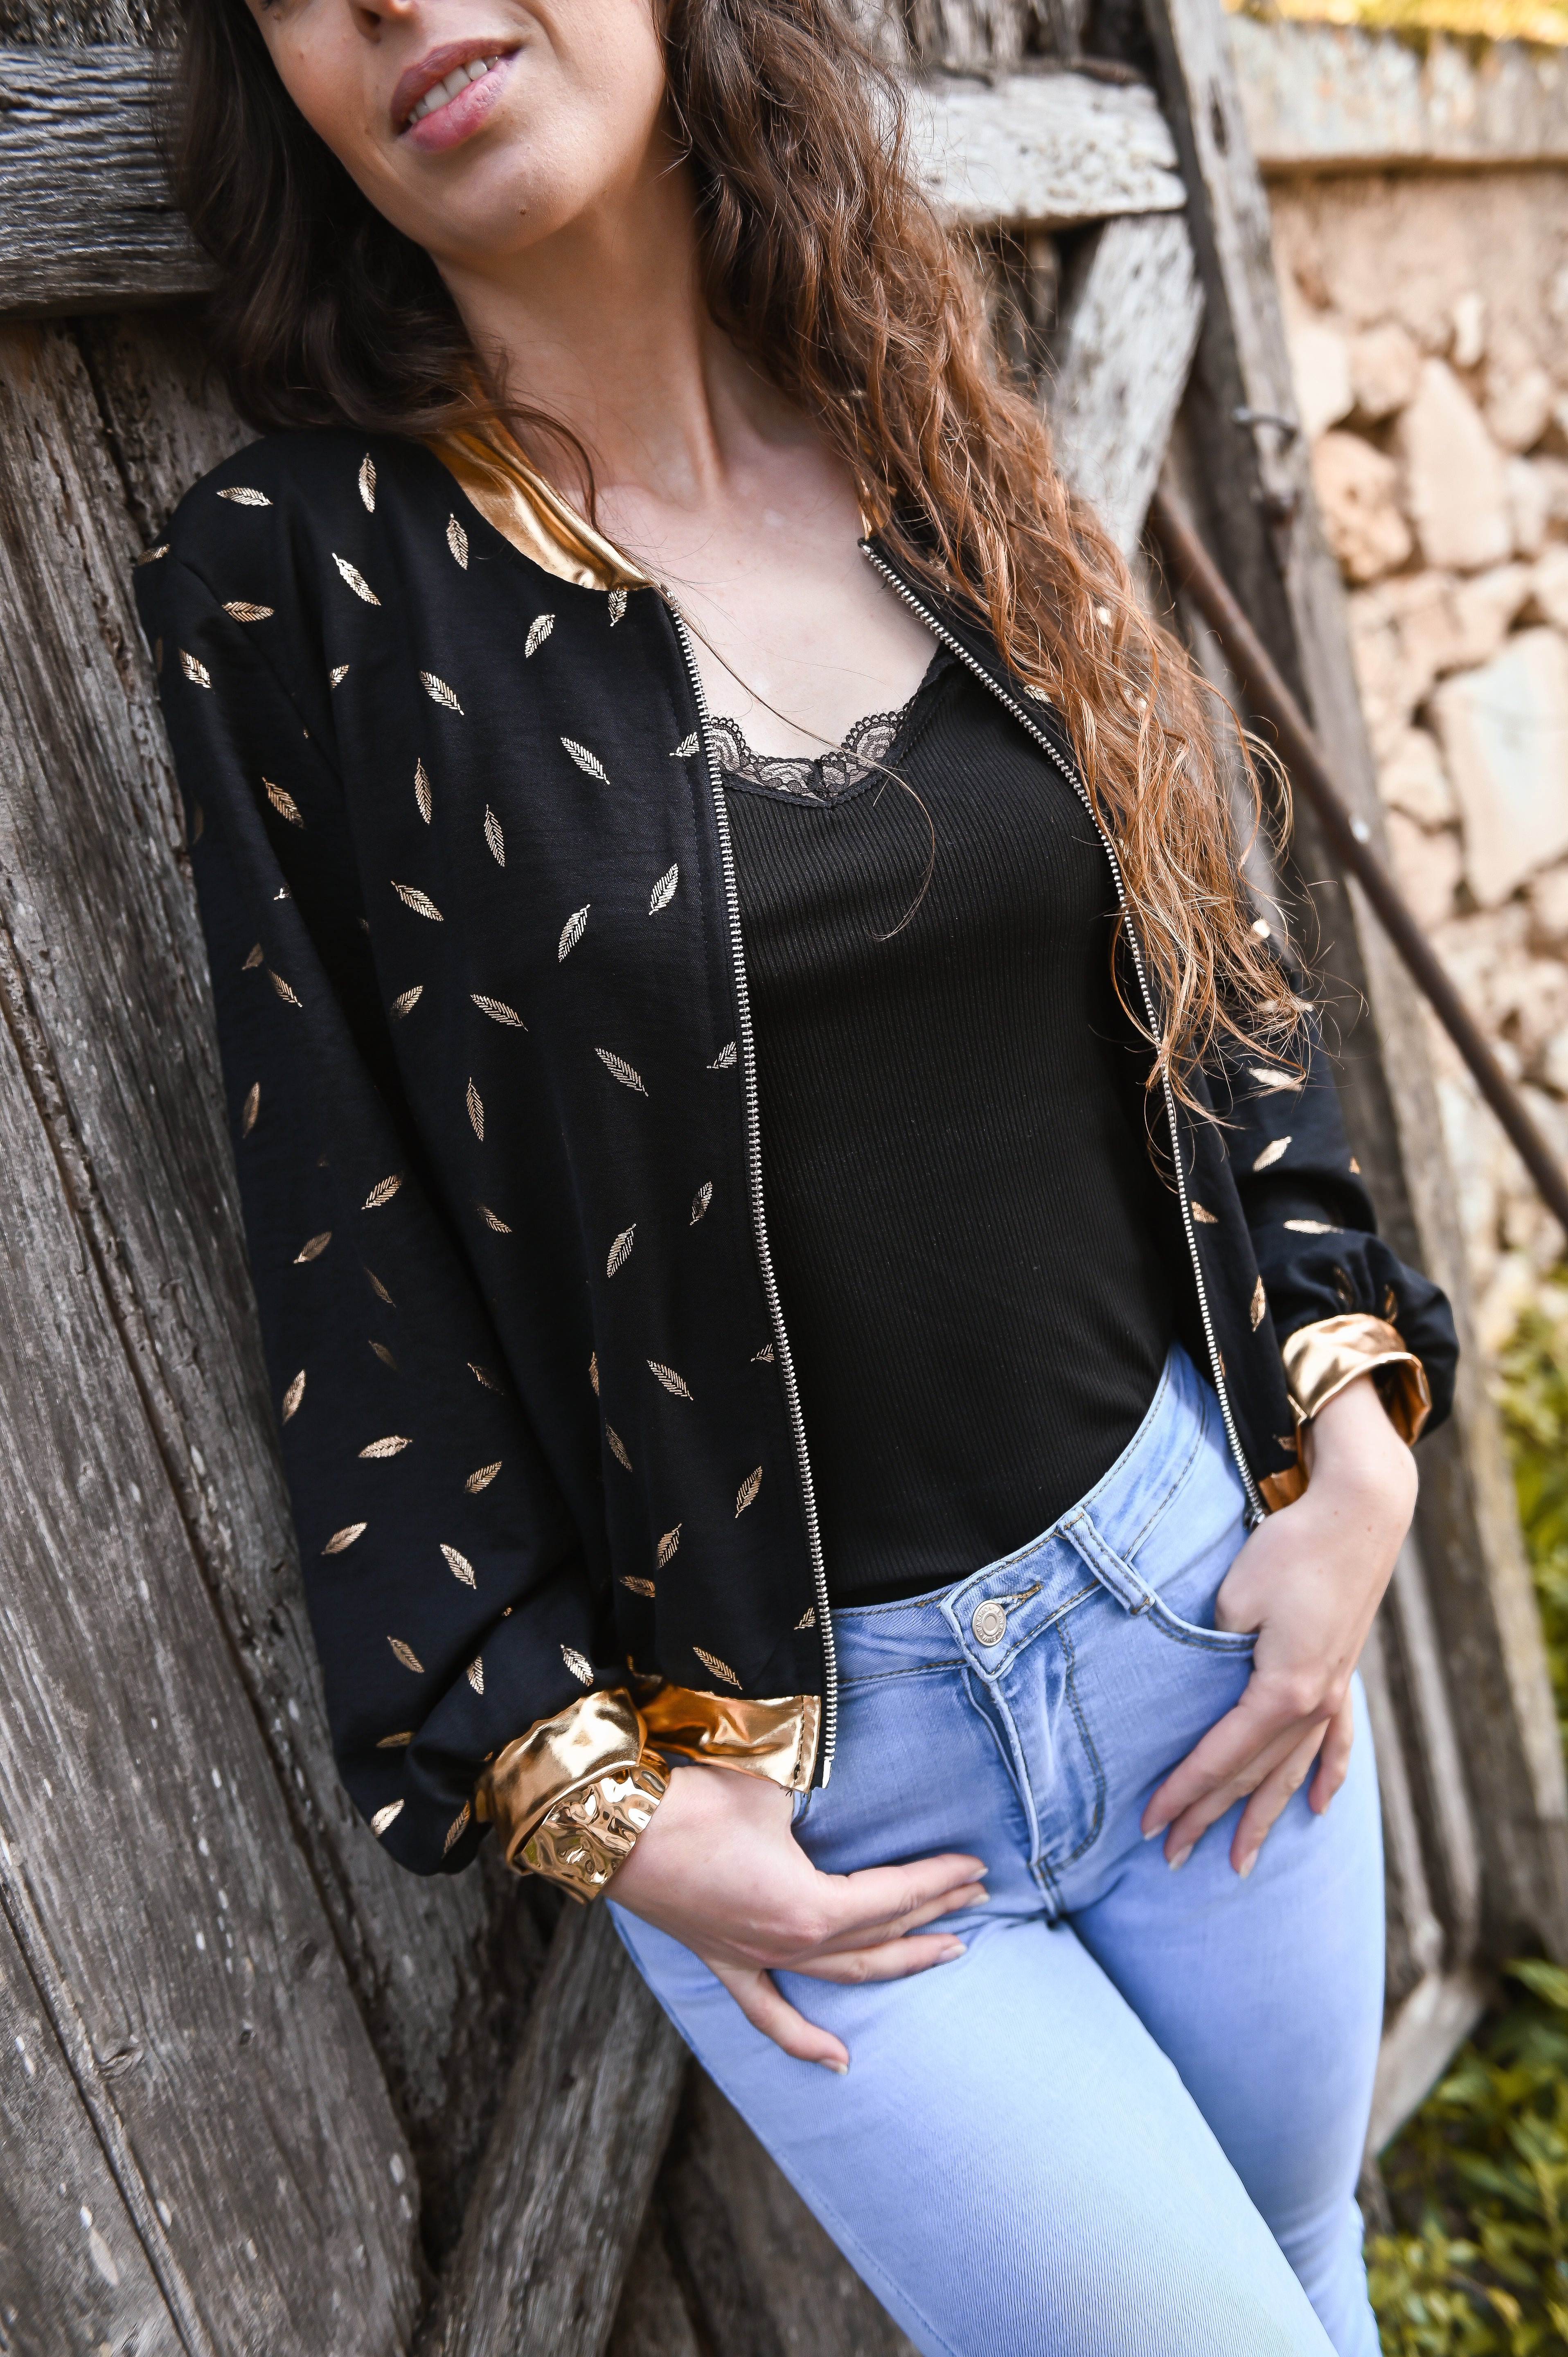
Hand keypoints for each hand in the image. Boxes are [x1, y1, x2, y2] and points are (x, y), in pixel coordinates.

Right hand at [609, 1758, 985, 2069]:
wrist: (614, 1827)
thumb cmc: (695, 1803)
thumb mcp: (771, 1792)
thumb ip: (815, 1809)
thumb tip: (832, 1806)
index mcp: (810, 1907)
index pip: (892, 1895)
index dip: (937, 1879)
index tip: (976, 1866)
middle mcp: (790, 1943)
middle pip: (879, 1934)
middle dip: (933, 1914)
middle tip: (978, 1898)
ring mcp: (756, 1959)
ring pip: (842, 1973)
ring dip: (896, 1962)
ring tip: (945, 1952)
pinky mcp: (724, 1960)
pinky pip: (770, 2012)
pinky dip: (805, 2041)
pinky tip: (839, 2062)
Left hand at [1141, 1373, 1416, 1877]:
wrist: (1359, 1513)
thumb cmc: (1289, 1549)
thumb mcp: (1233, 1601)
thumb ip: (1210, 1650)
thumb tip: (1190, 1682)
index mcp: (1281, 1692)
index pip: (1219, 1757)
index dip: (1181, 1793)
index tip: (1148, 1823)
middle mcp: (1311, 1704)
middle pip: (1251, 1775)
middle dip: (1209, 1817)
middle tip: (1172, 1856)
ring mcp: (1333, 1691)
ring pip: (1291, 1771)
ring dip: (1264, 1815)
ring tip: (1240, 1859)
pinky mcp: (1344, 1672)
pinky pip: (1335, 1741)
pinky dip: (1326, 1776)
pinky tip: (1318, 1807)